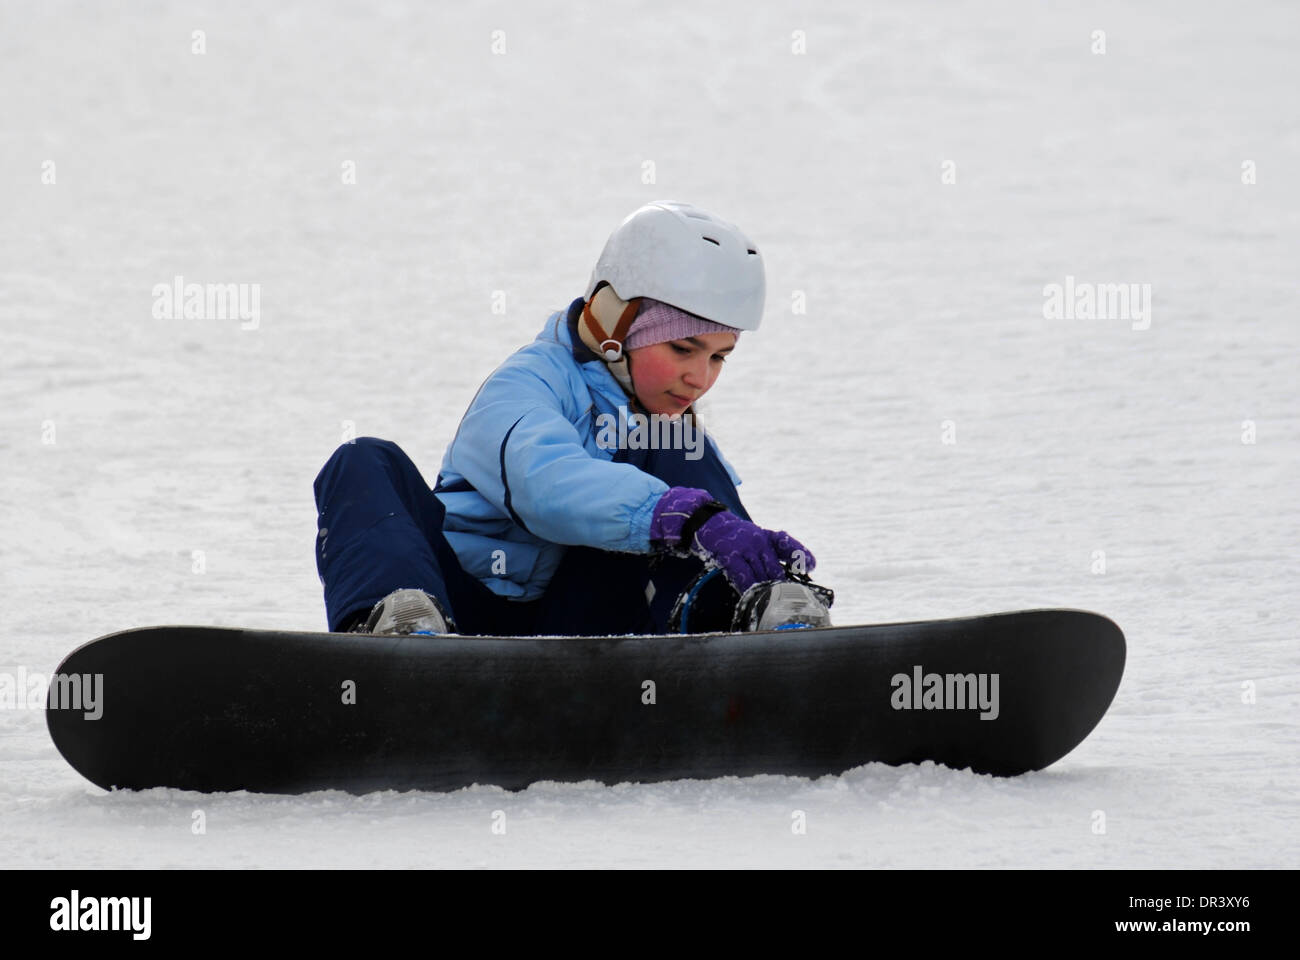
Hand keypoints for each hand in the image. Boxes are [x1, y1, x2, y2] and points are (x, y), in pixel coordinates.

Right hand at [650, 487, 814, 593]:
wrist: (707, 522)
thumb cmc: (733, 535)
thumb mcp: (754, 537)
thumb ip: (770, 553)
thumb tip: (786, 573)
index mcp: (767, 536)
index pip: (788, 545)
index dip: (801, 555)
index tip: (812, 565)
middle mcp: (759, 540)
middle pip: (774, 568)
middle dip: (781, 585)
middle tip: (788, 600)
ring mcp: (745, 548)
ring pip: (760, 574)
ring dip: (766, 590)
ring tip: (772, 604)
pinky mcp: (730, 556)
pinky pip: (743, 576)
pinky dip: (748, 588)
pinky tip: (751, 597)